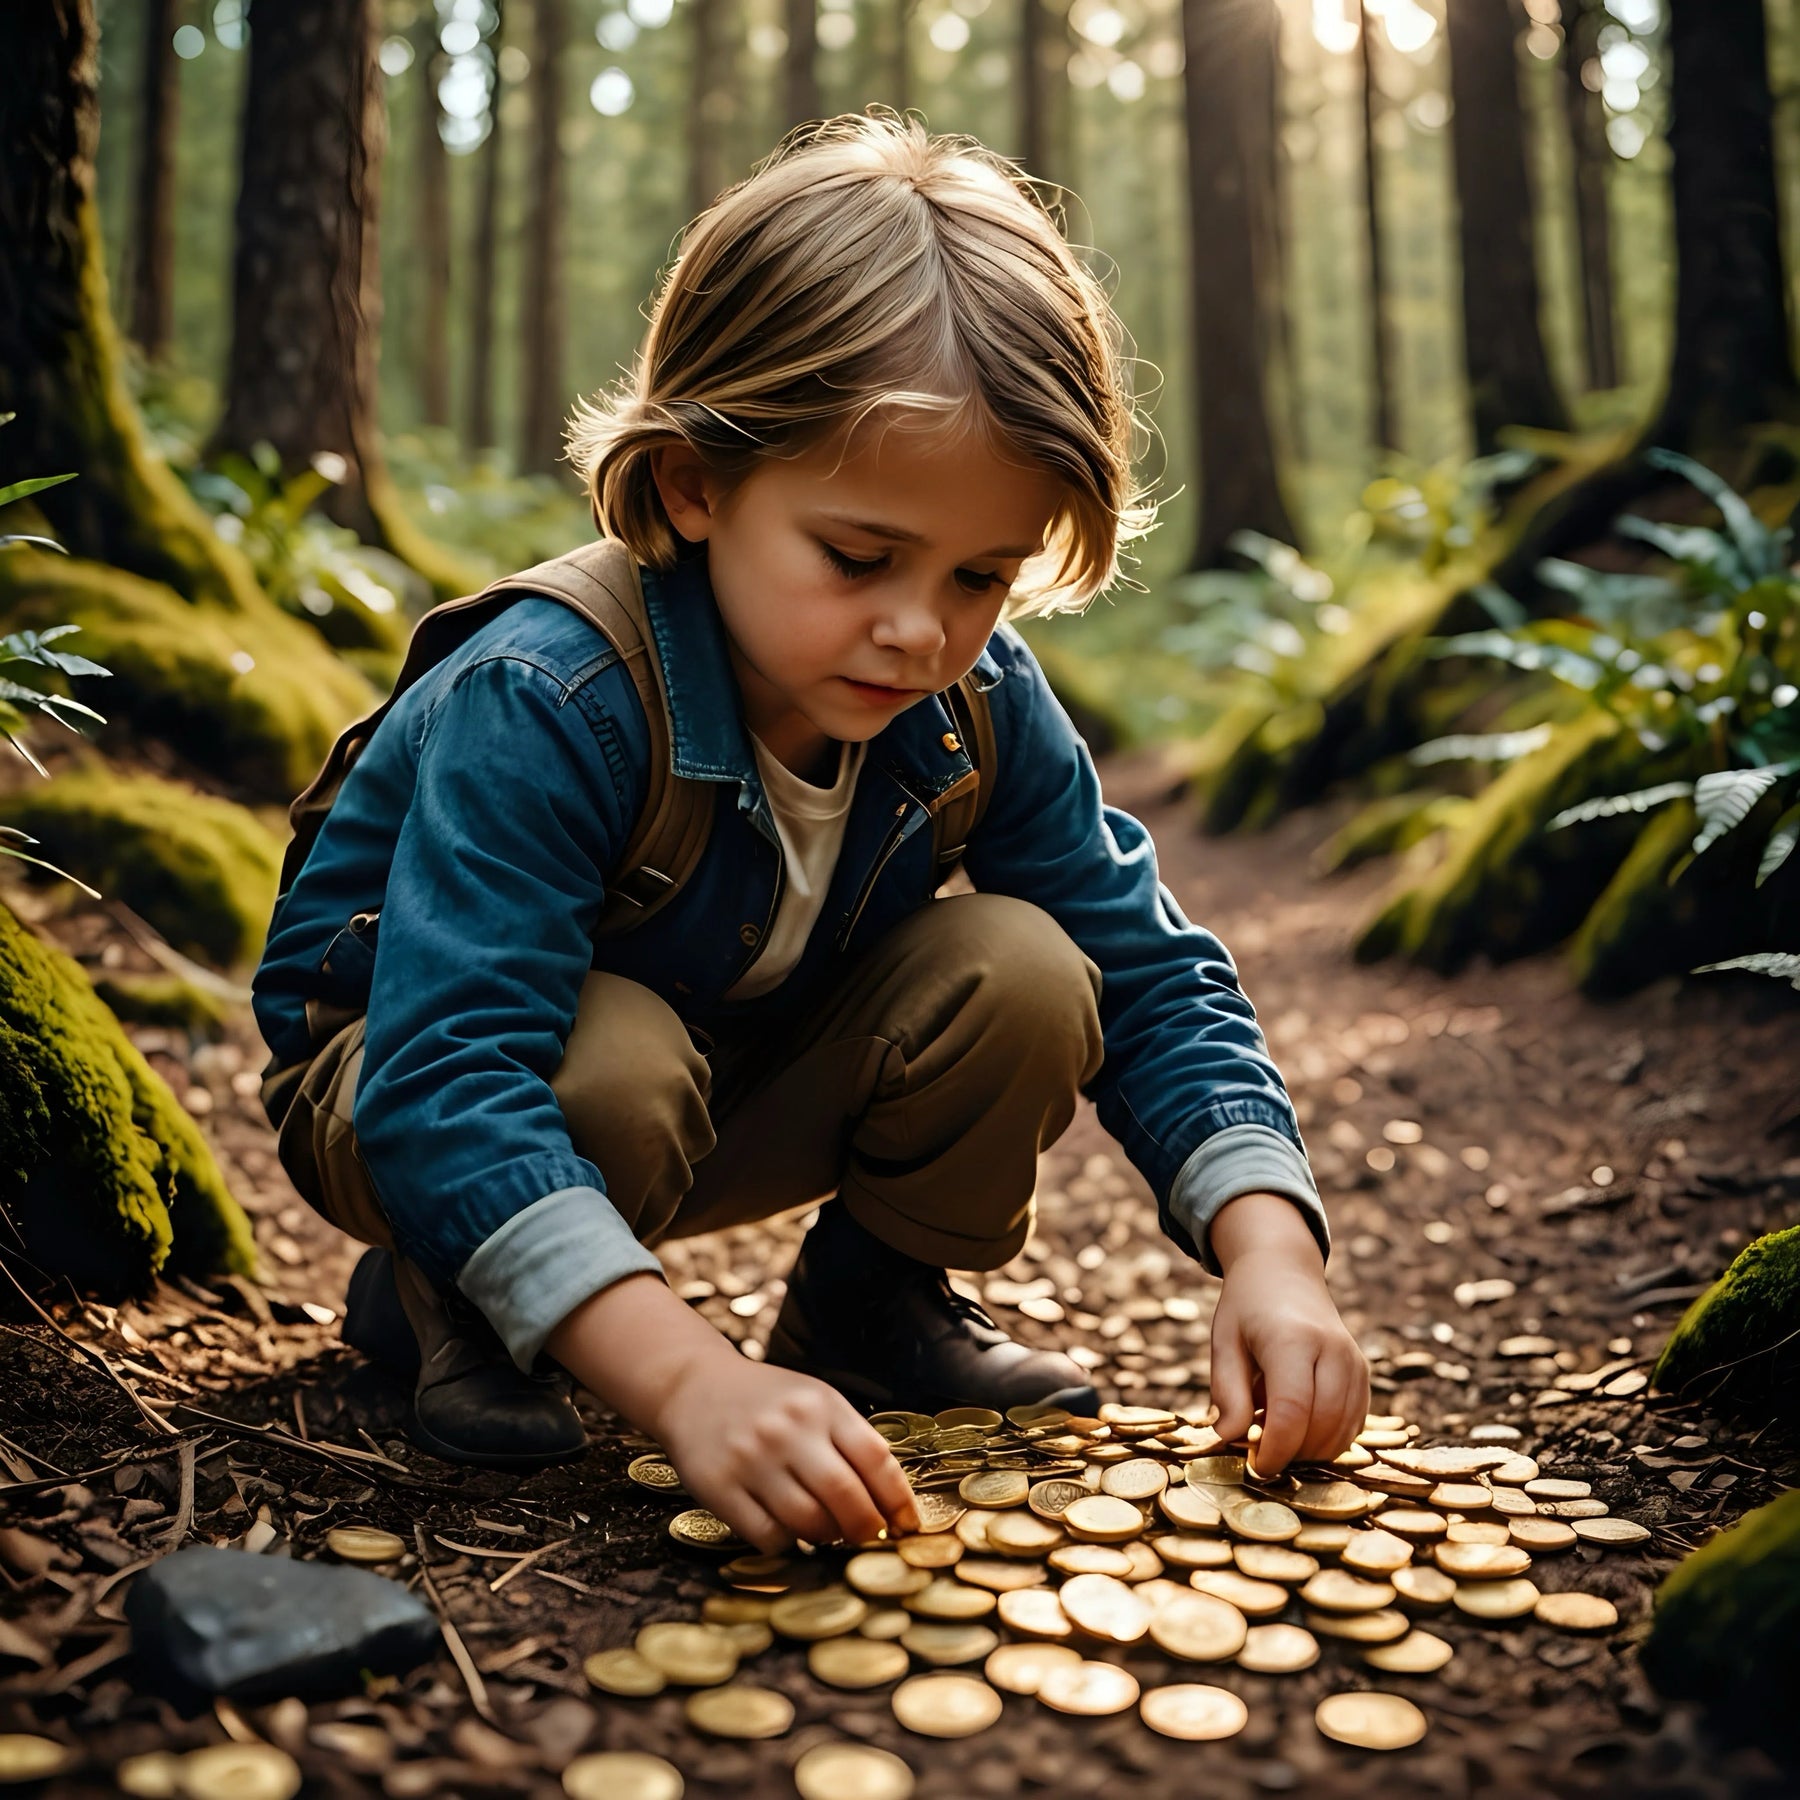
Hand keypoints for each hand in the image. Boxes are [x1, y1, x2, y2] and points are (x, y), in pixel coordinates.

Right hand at [545, 1272, 916, 1552]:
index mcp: (821, 1405)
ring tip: (827, 1531)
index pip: (876, 1459)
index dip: (898, 1499)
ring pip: (808, 1522)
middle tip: (868, 1538)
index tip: (907, 1525)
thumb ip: (849, 1440)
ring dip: (827, 1537)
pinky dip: (786, 1542)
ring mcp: (752, 1459)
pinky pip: (768, 1535)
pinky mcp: (720, 1487)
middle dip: (866, 1528)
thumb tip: (889, 1503)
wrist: (694, 1387)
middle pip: (846, 1496)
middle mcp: (788, 1429)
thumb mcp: (814, 1400)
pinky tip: (787, 1528)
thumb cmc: (765, 1400)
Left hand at [1205, 1191, 1368, 1474]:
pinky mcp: (1363, 1373)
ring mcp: (1354, 1362)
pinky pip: (1354, 1425)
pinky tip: (1298, 1423)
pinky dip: (1328, 1438)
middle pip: (1322, 1426)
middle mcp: (1332, 1350)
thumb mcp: (1224, 1342)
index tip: (1256, 1466)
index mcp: (1292, 1339)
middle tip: (1260, 1449)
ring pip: (1343, 1432)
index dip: (1275, 1449)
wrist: (1284, 1272)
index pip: (1292, 1410)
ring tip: (1276, 1428)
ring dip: (1310, 1449)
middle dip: (1291, 1453)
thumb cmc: (1247, 1308)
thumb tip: (1231, 1439)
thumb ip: (1227, 1392)